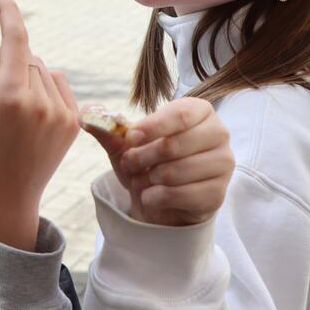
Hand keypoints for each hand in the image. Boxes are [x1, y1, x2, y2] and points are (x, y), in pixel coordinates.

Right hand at [0, 0, 79, 250]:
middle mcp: (43, 101)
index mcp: (12, 95)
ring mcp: (63, 112)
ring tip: (6, 111)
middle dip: (2, 64)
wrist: (3, 200)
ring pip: (41, 67)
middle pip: (23, 53)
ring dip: (23, 76)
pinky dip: (42, 89)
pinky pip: (57, 84)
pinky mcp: (76, 121)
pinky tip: (27, 116)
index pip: (15, 35)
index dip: (6, 8)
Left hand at [84, 98, 233, 226]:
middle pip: (175, 145)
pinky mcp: (219, 192)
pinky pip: (183, 194)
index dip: (151, 127)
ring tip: (141, 180)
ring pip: (177, 171)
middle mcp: (219, 133)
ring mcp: (223, 163)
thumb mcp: (127, 145)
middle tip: (129, 164)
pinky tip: (151, 195)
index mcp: (200, 111)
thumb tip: (85, 114)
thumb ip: (109, 129)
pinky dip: (157, 197)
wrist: (164, 197)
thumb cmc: (149, 162)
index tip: (130, 138)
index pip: (179, 115)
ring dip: (148, 179)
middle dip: (143, 158)